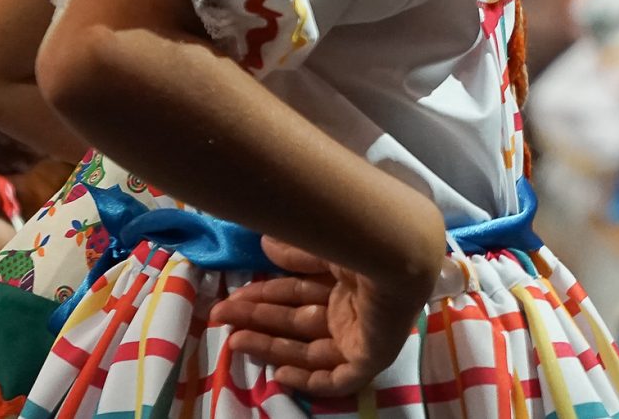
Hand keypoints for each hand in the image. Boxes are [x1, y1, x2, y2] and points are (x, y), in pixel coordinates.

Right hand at [211, 236, 437, 395]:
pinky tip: (280, 374)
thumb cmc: (362, 238)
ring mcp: (363, 334)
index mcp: (344, 277)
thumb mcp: (320, 244)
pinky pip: (338, 378)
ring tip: (234, 342)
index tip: (233, 296)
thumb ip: (295, 251)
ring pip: (309, 348)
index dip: (265, 296)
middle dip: (258, 319)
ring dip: (271, 346)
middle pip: (297, 320)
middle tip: (222, 317)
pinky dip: (310, 380)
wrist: (397, 250)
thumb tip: (266, 245)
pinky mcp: (371, 356)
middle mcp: (353, 306)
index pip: (297, 292)